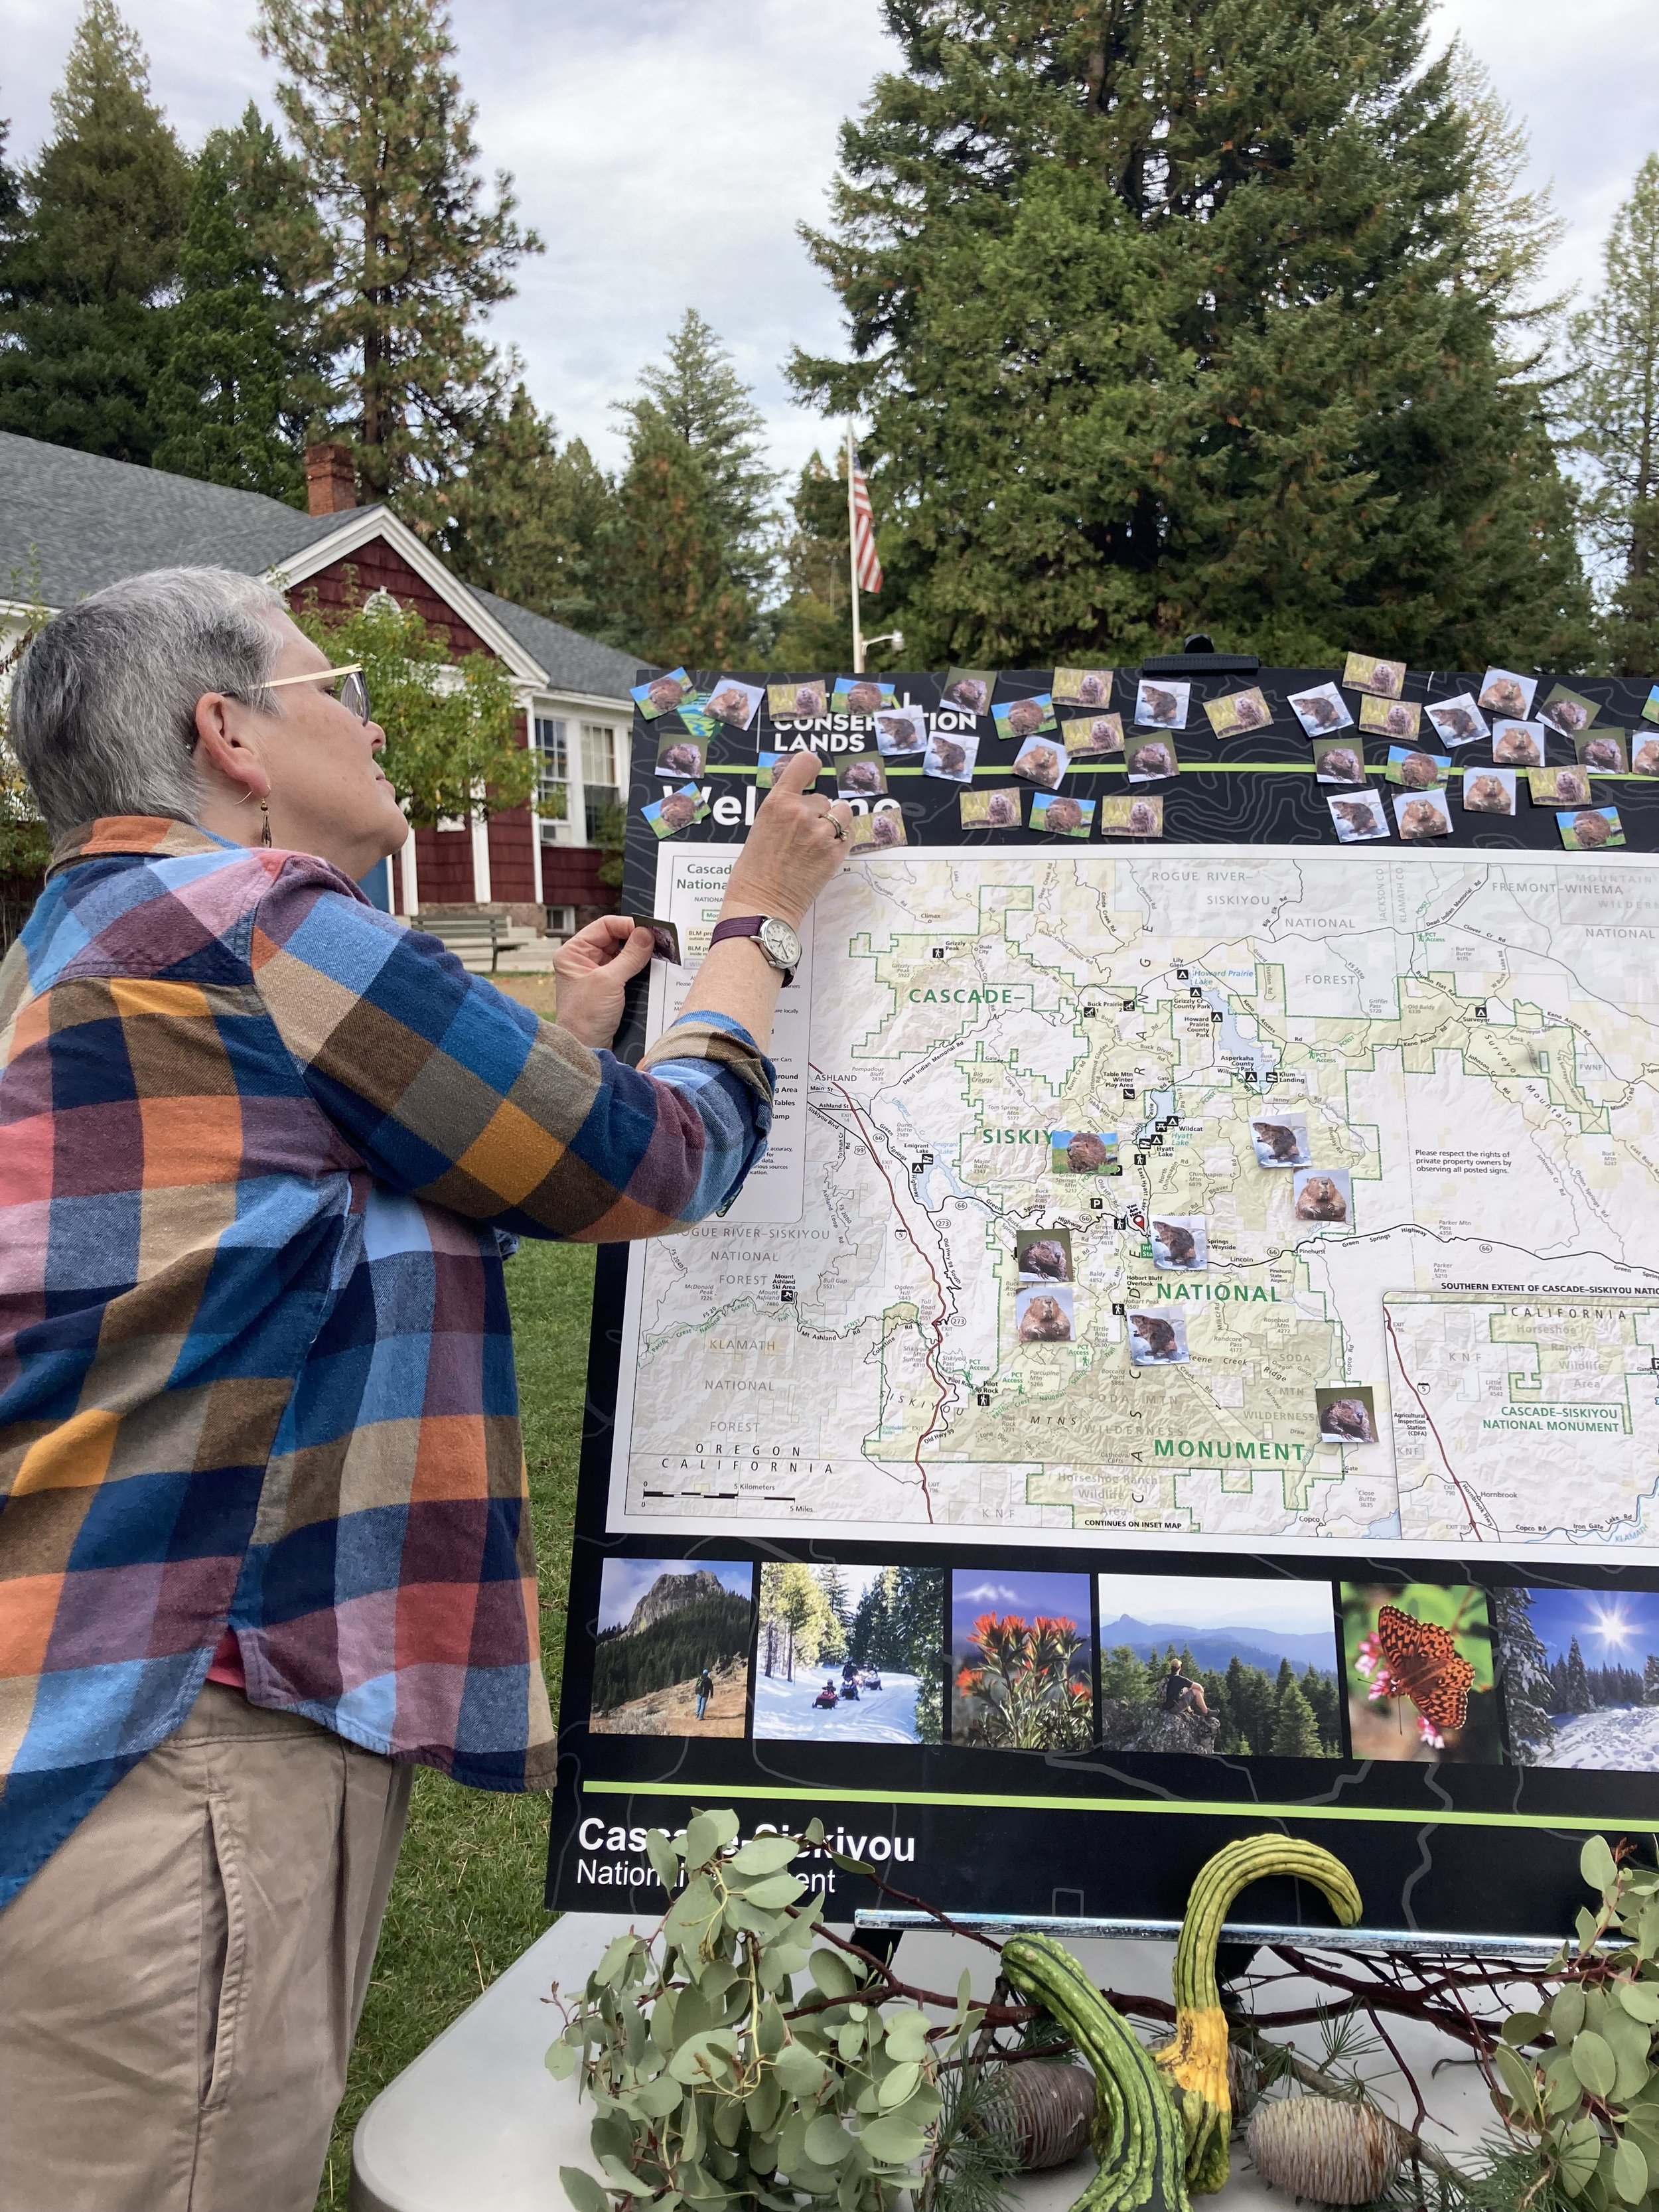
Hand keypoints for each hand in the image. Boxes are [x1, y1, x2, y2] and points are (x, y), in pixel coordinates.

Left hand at [552, 915, 654, 1047]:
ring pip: (625, 955)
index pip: (604, 926)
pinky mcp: (610, 989)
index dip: (628, 925)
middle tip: (660, 941)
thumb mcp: (609, 982)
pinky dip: (641, 970)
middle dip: (638, 940)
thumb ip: (630, 956)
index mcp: (574, 953)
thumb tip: (647, 933)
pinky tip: (655, 969)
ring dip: (642, 955)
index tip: (649, 929)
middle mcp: (584, 961)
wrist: (586, 1050)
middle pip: (616, 939)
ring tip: (661, 954)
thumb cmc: (586, 1017)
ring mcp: (597, 975)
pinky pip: (629, 971)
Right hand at [721, 747, 852, 926]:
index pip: (805, 763)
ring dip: (833, 823)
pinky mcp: (835, 854)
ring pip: (841, 813)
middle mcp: (801, 812)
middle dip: (816, 812)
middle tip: (799, 836)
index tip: (813, 772)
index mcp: (777, 802)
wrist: (761, 905)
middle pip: (822, 798)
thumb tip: (801, 802)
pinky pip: (848, 834)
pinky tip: (823, 854)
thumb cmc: (753, 871)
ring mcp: (822, 833)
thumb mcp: (760, 827)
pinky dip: (840, 841)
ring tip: (816, 842)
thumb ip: (782, 809)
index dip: (812, 766)